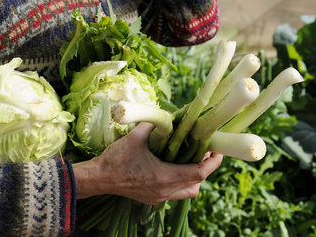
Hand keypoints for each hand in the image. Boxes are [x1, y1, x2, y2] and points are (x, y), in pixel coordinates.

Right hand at [72, 122, 222, 204]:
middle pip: (197, 184)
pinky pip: (175, 194)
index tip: (217, 150)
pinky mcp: (152, 199)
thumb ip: (154, 125)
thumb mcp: (136, 137)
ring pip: (187, 192)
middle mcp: (164, 191)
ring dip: (193, 178)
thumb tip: (169, 116)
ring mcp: (158, 197)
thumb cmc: (116, 158)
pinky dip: (180, 182)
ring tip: (190, 160)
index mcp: (163, 176)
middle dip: (205, 168)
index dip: (212, 162)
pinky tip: (173, 168)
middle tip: (204, 152)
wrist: (98, 178)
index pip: (199, 173)